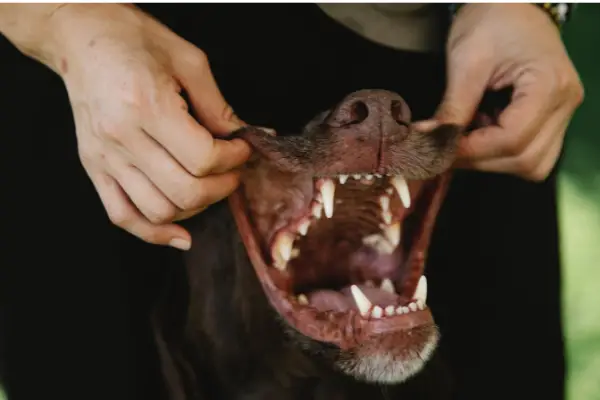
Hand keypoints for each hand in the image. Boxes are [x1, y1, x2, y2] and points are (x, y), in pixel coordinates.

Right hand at [53, 5, 250, 248]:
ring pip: (159, 211)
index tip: (242, 148)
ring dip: (195, 207)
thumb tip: (250, 136)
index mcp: (147, 106)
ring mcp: (104, 157)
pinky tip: (180, 234)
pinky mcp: (94, 167)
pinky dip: (154, 233)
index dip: (234, 158)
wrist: (80, 35)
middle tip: (232, 171)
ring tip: (208, 186)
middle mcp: (122, 138)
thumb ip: (219, 106)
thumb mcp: (188, 62)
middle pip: (185, 191)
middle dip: (222, 187)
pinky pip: (122, 215)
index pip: (203, 158)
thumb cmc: (134, 41)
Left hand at [428, 4, 582, 180]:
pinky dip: (501, 153)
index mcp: (550, 85)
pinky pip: (531, 151)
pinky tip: (480, 133)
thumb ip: (452, 108)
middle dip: (480, 160)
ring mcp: (563, 113)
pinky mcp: (553, 117)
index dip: (472, 151)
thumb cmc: (491, 22)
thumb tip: (428, 142)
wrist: (512, 4)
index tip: (439, 148)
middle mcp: (566, 104)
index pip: (513, 139)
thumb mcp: (466, 62)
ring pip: (532, 163)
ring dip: (492, 160)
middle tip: (446, 149)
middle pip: (526, 160)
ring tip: (465, 138)